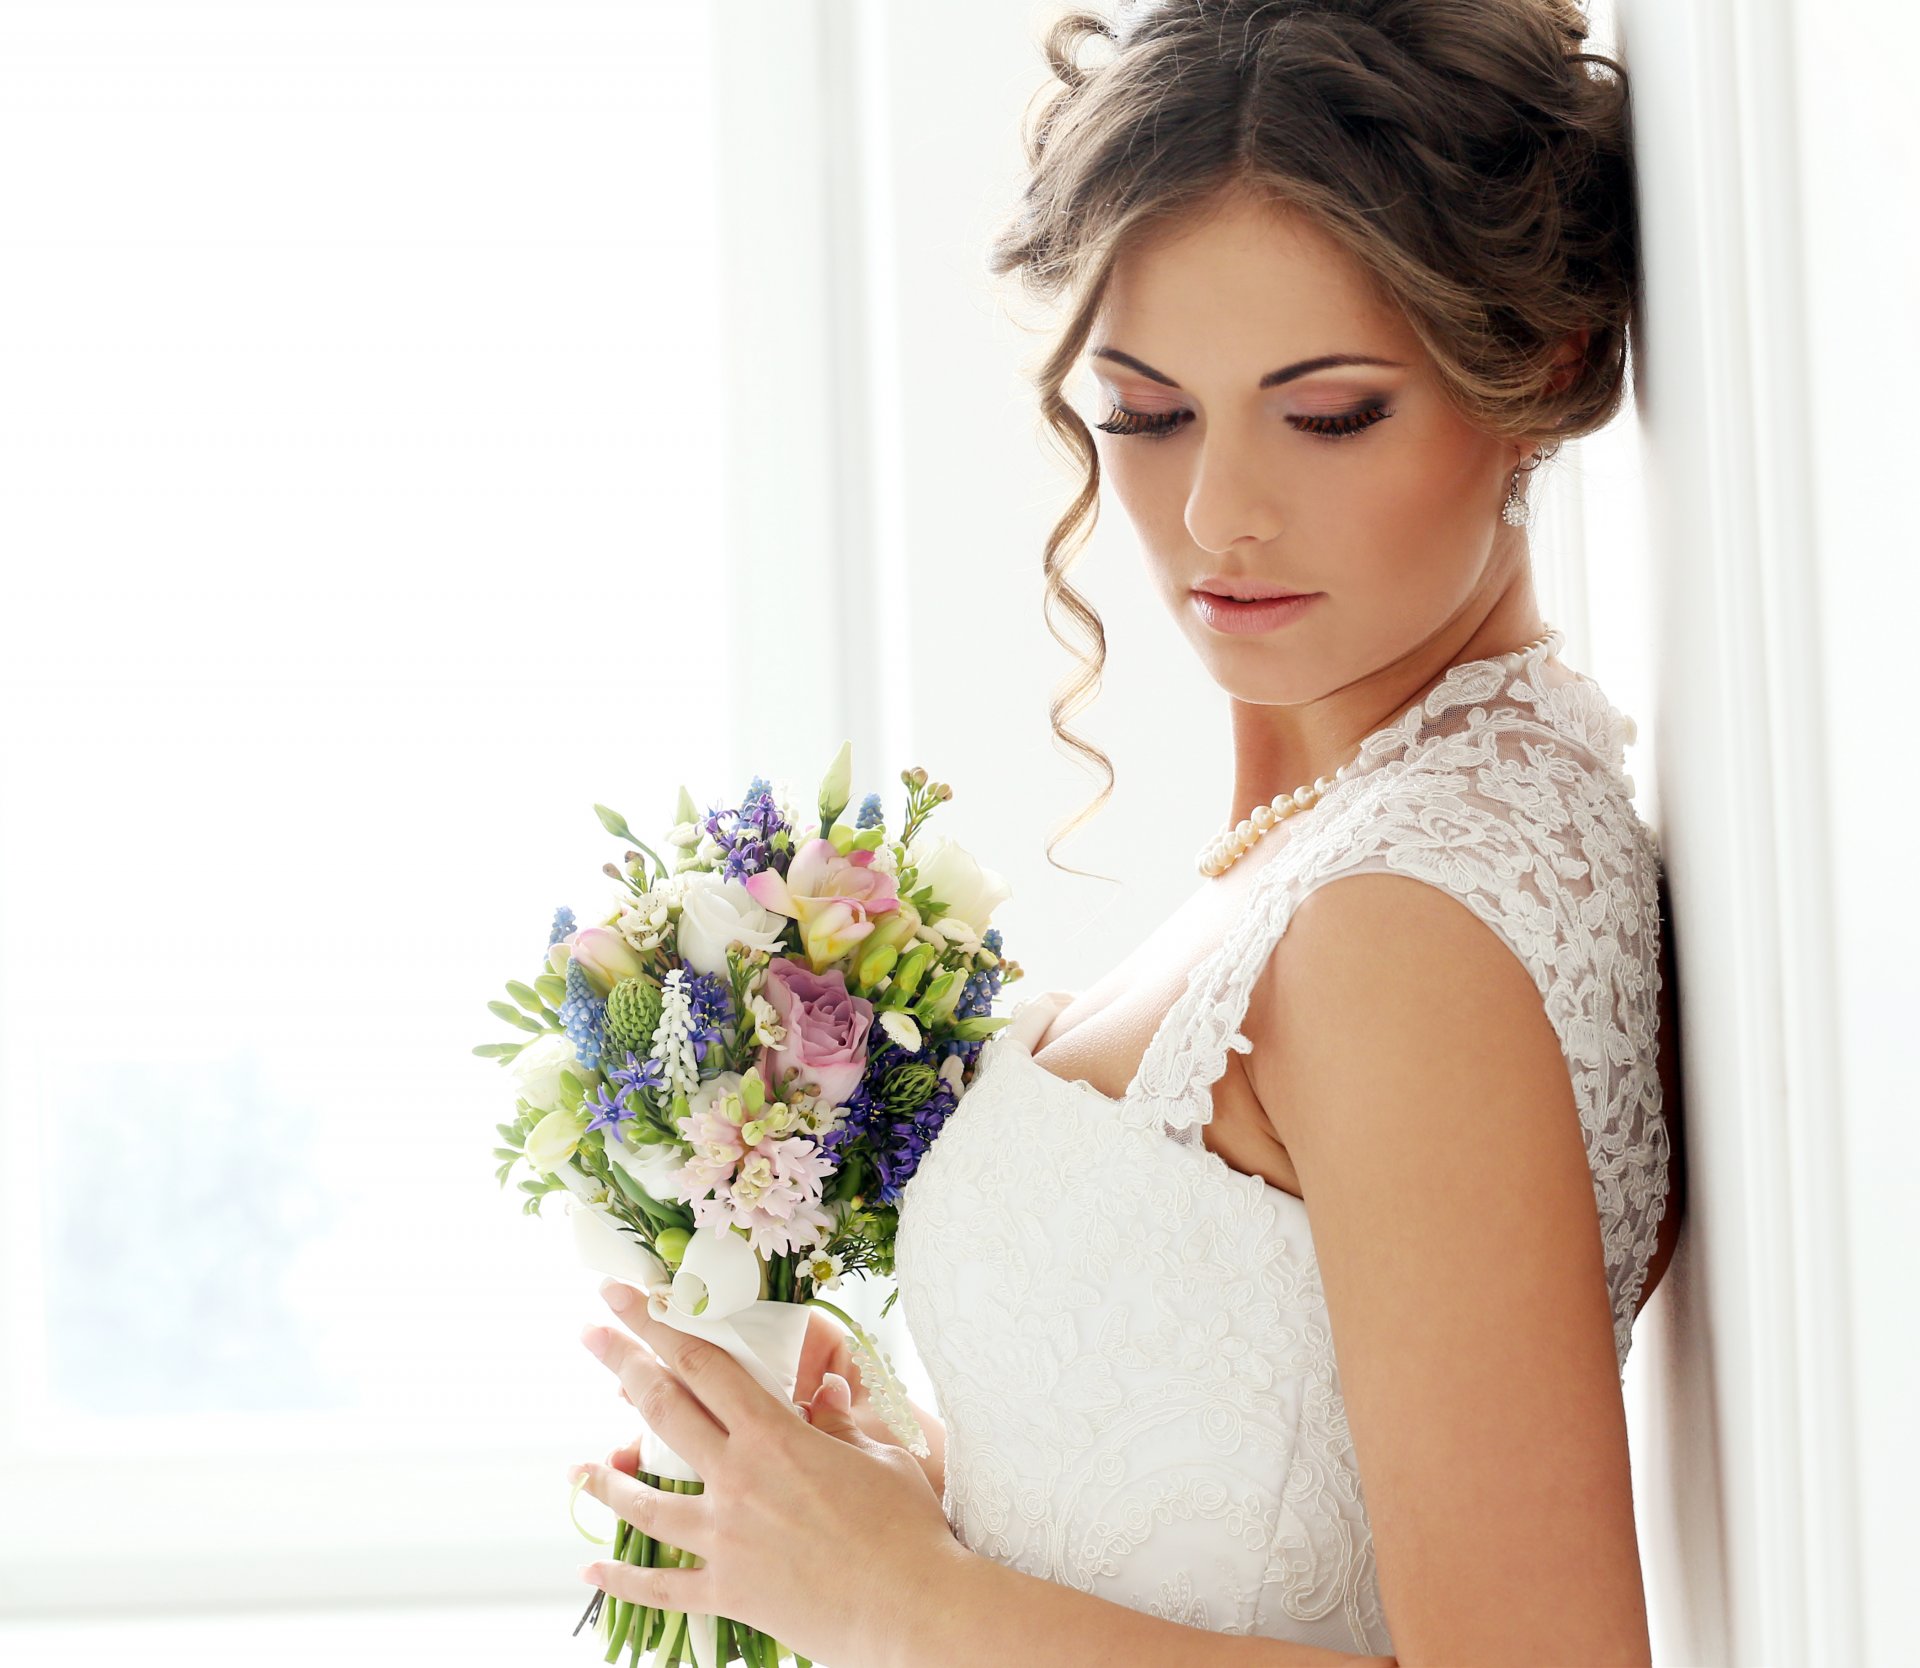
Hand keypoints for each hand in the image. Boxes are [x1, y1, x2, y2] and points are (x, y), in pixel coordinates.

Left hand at [570, 1277, 958, 1667]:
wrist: (911, 1607)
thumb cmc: (906, 1526)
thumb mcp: (877, 1456)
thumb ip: (837, 1425)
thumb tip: (822, 1395)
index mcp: (775, 1436)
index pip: (704, 1363)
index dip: (660, 1322)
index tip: (625, 1294)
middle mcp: (738, 1479)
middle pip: (664, 1409)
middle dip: (622, 1364)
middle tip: (589, 1334)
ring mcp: (725, 1538)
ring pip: (645, 1502)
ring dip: (607, 1480)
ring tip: (576, 1468)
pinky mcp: (728, 1592)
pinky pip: (662, 1587)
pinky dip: (622, 1581)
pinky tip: (591, 1574)